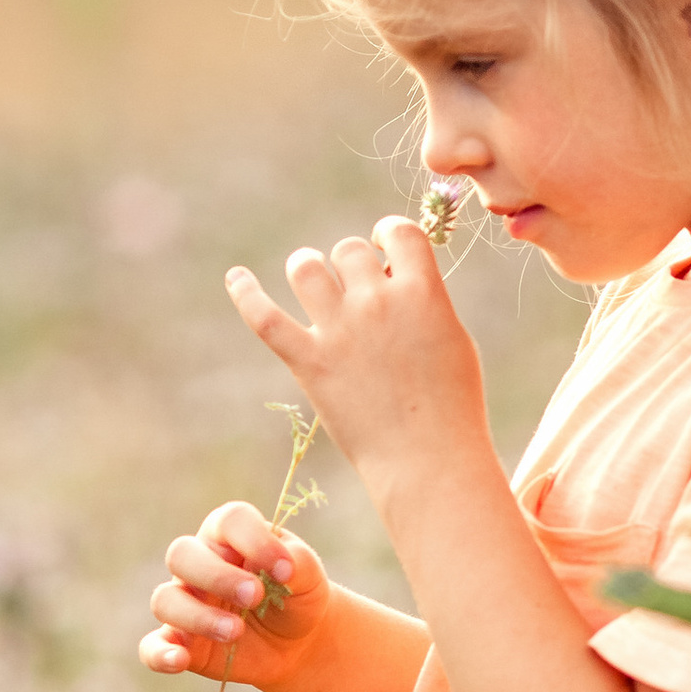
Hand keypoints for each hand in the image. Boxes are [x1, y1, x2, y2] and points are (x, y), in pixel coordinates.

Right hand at [141, 498, 333, 691]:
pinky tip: (179, 660)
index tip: (285, 570)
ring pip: (165, 600)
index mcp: (230, 535)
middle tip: (255, 597)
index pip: (230, 521)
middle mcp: (200, 563)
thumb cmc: (297, 595)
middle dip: (218, 577)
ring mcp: (185, 602)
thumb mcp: (309, 576)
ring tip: (236, 632)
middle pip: (182, 555)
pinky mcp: (180, 642)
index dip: (254, 541)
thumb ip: (298, 564)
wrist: (298, 640)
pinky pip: (153, 646)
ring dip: (198, 617)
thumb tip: (283, 568)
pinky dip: (160, 653)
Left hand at [224, 217, 488, 505]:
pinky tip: (236, 277)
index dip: (388, 233)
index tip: (385, 247)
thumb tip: (394, 276)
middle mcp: (377, 302)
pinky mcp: (309, 362)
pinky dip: (246, 293)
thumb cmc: (452, 405)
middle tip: (359, 290)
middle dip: (353, 264)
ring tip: (317, 285)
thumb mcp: (453, 339)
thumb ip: (424, 300)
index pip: (399, 231)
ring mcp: (339, 331)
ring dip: (310, 270)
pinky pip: (265, 316)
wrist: (428, 460)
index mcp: (422, 292)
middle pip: (349, 250)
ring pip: (306, 267)